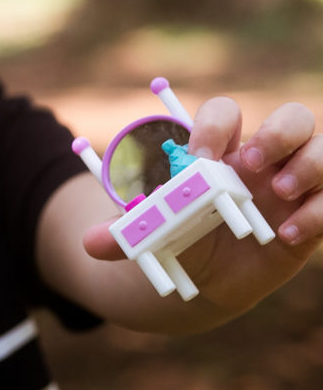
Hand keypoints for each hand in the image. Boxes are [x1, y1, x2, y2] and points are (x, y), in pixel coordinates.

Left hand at [84, 98, 320, 313]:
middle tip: (251, 160)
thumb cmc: (179, 236)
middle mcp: (263, 159)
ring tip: (280, 191)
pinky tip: (286, 234)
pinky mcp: (313, 216)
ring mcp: (295, 184)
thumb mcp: (150, 233)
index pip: (225, 113)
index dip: (214, 125)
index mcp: (220, 149)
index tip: (197, 154)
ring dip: (309, 164)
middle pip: (291, 117)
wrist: (205, 276)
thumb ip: (122, 233)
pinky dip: (319, 212)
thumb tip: (90, 242)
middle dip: (276, 131)